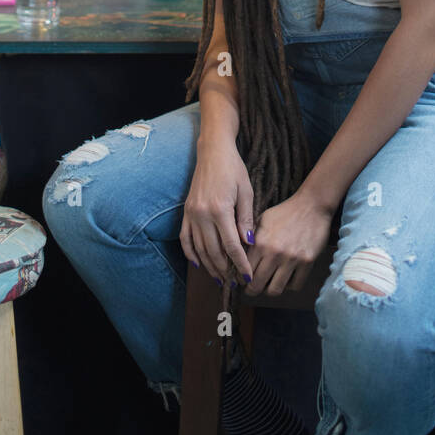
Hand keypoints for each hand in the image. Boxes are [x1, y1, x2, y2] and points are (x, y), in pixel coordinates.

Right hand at [180, 137, 253, 284]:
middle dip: (225, 270)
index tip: (248, 277)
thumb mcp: (246, 192)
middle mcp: (202, 214)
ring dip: (210, 266)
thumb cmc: (234, 169)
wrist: (213, 152)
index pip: (232, 246)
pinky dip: (191, 254)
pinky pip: (185, 238)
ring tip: (221, 278)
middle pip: (214, 252)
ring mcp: (191, 214)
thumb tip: (249, 244)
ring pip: (199, 249)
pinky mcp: (186, 212)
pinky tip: (199, 265)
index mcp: (220, 209)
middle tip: (235, 283)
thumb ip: (246, 219)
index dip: (240, 264)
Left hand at [246, 192, 333, 296]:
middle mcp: (275, 253)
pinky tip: (286, 278)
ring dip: (270, 290)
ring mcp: (292, 259)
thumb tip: (238, 256)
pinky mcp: (307, 262)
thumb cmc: (285, 212)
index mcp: (260, 242)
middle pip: (257, 285)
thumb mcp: (262, 220)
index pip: (245, 271)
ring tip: (270, 284)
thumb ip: (250, 239)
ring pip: (275, 290)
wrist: (312, 205)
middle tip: (253, 288)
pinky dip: (289, 286)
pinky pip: (295, 286)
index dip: (242, 279)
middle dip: (253, 290)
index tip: (243, 280)